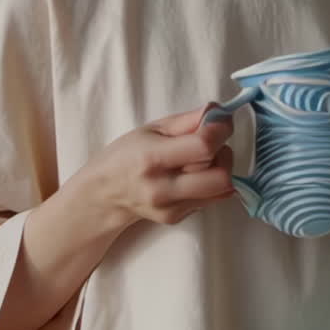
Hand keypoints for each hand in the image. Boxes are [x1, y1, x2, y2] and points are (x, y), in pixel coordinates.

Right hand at [87, 103, 234, 229]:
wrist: (105, 193)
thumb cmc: (127, 154)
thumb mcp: (152, 128)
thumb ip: (187, 120)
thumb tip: (219, 111)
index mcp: (152, 157)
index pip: (203, 147)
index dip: (220, 130)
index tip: (222, 120)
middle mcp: (162, 187)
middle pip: (220, 175)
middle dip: (224, 154)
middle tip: (214, 143)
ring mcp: (170, 207)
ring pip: (221, 189)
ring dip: (221, 170)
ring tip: (204, 159)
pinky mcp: (176, 218)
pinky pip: (211, 199)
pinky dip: (211, 184)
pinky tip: (193, 176)